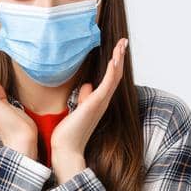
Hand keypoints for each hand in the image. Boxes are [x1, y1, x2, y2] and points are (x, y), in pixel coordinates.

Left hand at [49, 37, 127, 181]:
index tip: (117, 49)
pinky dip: (112, 71)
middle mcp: (103, 101)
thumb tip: (87, 86)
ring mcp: (100, 102)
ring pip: (114, 76)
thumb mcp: (76, 109)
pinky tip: (115, 59)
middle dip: (120, 57)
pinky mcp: (95, 103)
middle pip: (116, 75)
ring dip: (119, 59)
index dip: (115, 63)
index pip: (110, 78)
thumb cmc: (69, 132)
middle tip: (123, 41)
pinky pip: (107, 84)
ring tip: (122, 44)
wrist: (66, 149)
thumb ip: (83, 97)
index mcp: (98, 101)